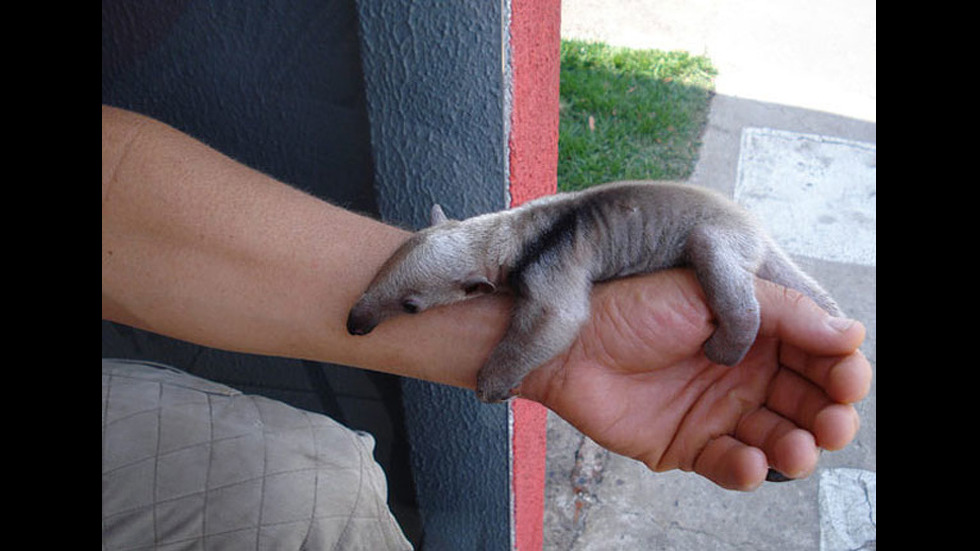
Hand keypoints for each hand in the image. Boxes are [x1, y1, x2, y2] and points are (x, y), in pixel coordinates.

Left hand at [519, 269, 870, 490]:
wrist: (569, 343)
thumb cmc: (634, 306)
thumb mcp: (713, 294)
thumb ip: (782, 313)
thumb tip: (850, 333)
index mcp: (758, 331)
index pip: (820, 356)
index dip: (841, 370)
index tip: (847, 380)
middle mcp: (746, 373)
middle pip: (808, 403)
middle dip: (829, 416)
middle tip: (832, 423)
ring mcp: (719, 411)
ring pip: (779, 439)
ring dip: (796, 448)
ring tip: (794, 447)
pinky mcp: (690, 445)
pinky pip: (732, 465)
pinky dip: (747, 470)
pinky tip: (750, 462)